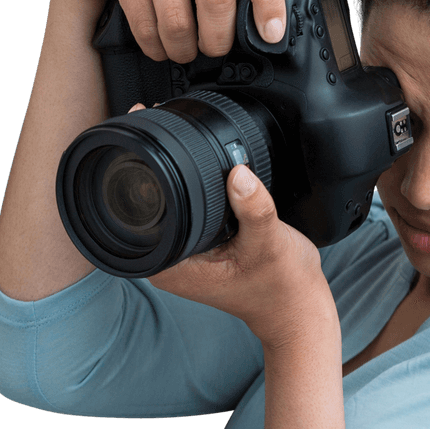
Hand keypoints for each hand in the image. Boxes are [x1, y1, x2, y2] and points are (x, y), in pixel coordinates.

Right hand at [57, 0, 286, 61]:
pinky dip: (155, 46)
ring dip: (183, 49)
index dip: (270, 1)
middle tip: (213, 48)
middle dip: (218, 39)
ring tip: (183, 50)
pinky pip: (146, 25)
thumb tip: (267, 24)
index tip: (271, 35)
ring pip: (178, 21)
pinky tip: (158, 44)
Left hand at [128, 108, 334, 349]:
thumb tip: (238, 174)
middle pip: (140, 204)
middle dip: (145, 162)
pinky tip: (193, 163)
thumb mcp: (269, 244)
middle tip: (153, 120)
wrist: (297, 308)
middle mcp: (167, 261)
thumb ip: (254, 209)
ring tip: (168, 133)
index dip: (133, 168)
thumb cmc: (281, 286)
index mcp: (171, 266)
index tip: (138, 129)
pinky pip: (180, 209)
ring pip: (159, 204)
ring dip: (163, 172)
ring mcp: (180, 255)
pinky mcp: (195, 247)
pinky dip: (185, 185)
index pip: (132, 212)